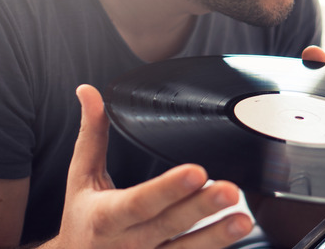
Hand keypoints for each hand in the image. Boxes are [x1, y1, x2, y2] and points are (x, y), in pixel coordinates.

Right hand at [50, 85, 253, 248]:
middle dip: (200, 208)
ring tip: (243, 220)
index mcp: (106, 216)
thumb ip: (92, 136)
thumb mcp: (81, 178)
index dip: (167, 189)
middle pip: (169, 226)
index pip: (139, 202)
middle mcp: (128, 244)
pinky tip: (235, 238)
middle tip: (231, 190)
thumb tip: (89, 91)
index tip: (196, 171)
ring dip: (216, 238)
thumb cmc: (82, 218)